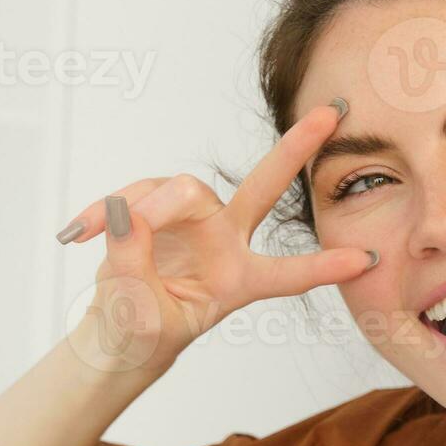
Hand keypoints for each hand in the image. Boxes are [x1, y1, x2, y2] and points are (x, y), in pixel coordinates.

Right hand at [51, 101, 376, 374]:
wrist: (114, 331)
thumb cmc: (141, 334)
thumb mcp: (139, 318)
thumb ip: (134, 265)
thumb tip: (129, 211)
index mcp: (238, 281)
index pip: (287, 274)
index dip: (323, 267)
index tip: (367, 258)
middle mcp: (225, 243)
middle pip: (264, 188)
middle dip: (297, 148)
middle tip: (334, 112)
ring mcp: (193, 221)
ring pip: (181, 189)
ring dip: (143, 208)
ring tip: (104, 237)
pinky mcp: (157, 209)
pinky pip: (135, 194)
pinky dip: (104, 211)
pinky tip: (79, 231)